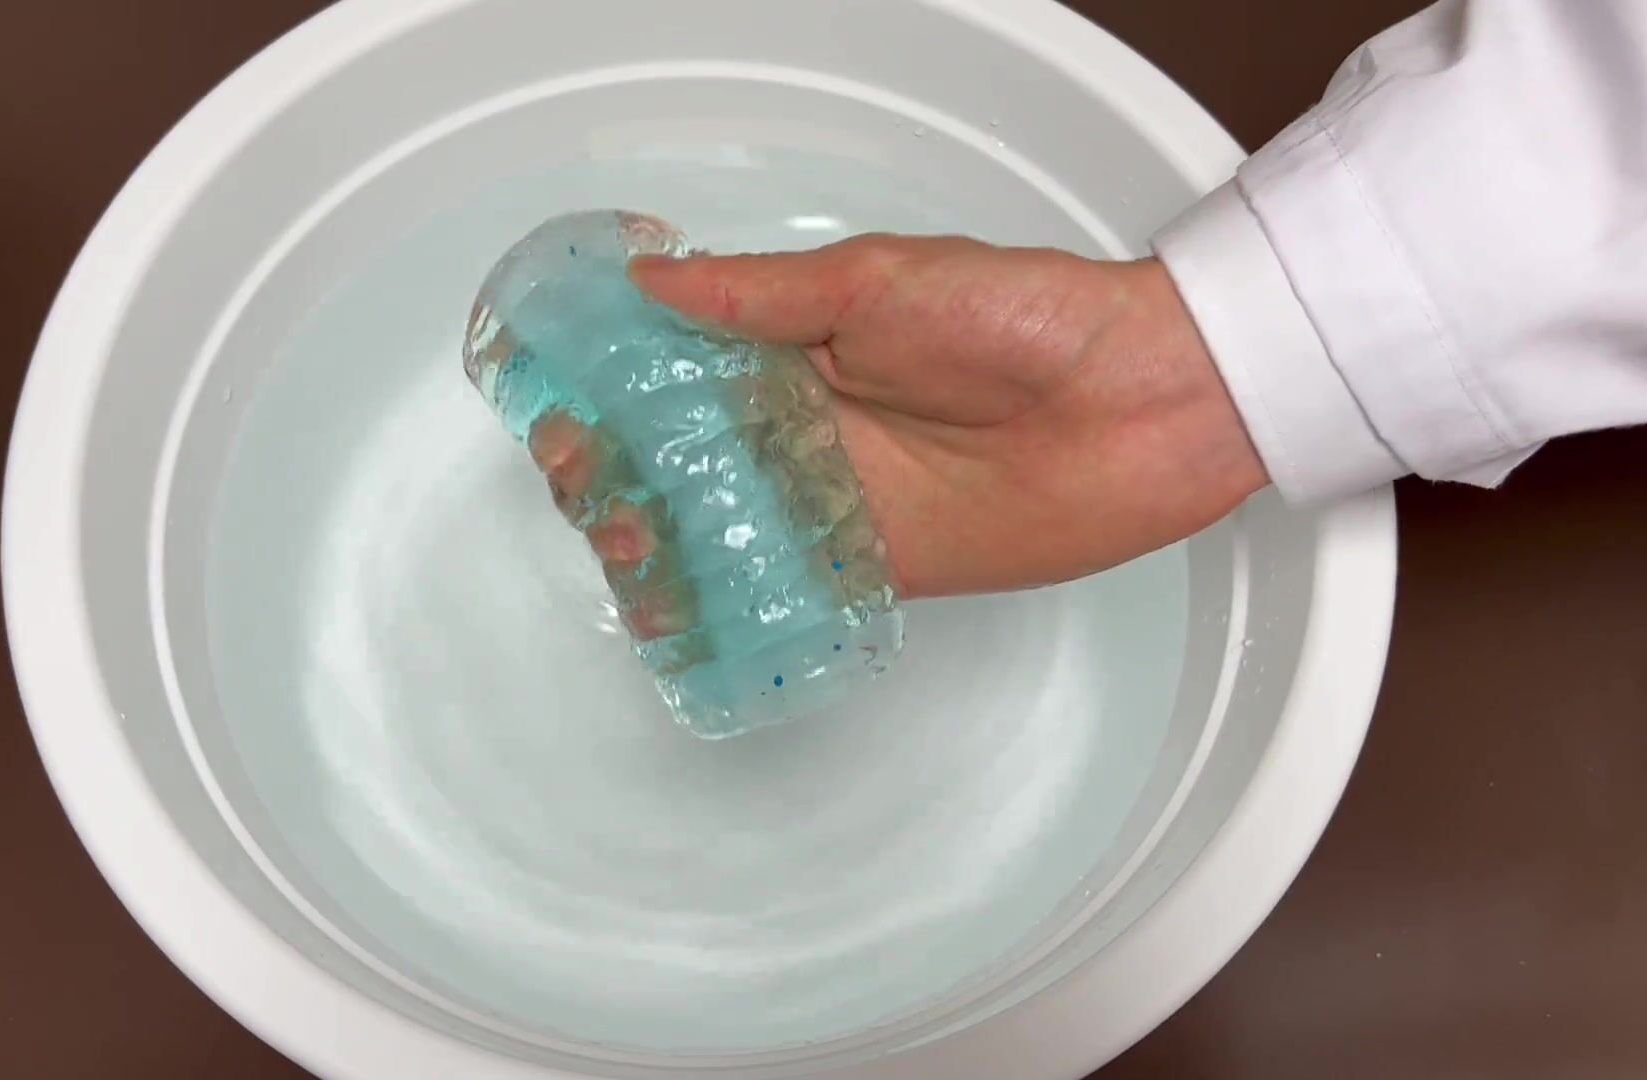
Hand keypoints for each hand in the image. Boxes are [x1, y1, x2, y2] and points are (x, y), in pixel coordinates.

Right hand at [617, 236, 1267, 596]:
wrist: (1139, 401)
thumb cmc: (1023, 318)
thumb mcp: (878, 283)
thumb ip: (760, 296)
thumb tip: (651, 279)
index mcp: (794, 349)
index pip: (674, 375)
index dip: (612, 394)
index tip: (567, 410)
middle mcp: (803, 427)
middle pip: (680, 461)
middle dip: (616, 476)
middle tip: (587, 485)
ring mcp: (834, 500)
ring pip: (717, 529)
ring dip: (655, 543)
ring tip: (623, 546)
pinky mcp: (873, 564)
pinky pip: (785, 588)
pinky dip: (726, 604)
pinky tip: (675, 613)